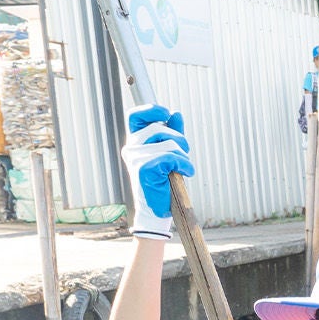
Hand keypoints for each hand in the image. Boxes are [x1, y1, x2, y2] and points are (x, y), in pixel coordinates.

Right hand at [121, 105, 193, 241]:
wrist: (158, 209)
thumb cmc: (164, 182)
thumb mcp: (169, 154)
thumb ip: (172, 134)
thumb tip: (176, 114)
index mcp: (135, 142)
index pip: (135, 116)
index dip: (150, 110)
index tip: (166, 113)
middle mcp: (132, 148)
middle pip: (159, 128)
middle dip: (179, 139)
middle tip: (185, 152)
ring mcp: (136, 158)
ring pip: (168, 143)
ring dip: (183, 156)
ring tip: (184, 168)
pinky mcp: (145, 168)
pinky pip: (171, 157)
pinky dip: (184, 165)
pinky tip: (187, 173)